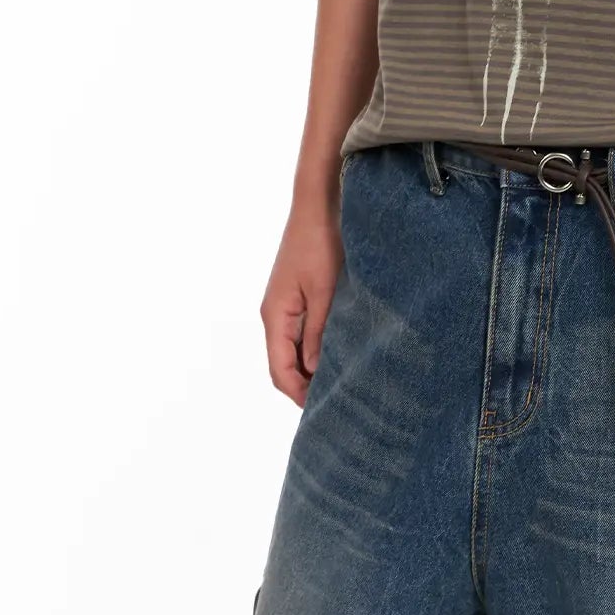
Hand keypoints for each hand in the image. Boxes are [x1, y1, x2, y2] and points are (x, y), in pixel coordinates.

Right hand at [260, 192, 343, 407]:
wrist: (319, 203)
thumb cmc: (321, 243)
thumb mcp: (325, 291)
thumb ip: (319, 332)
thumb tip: (315, 371)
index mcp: (275, 315)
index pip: (279, 370)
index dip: (297, 393)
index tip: (321, 410)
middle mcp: (275, 313)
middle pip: (284, 363)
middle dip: (304, 385)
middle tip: (335, 400)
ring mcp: (285, 304)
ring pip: (293, 348)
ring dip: (311, 366)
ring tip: (340, 380)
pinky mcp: (298, 294)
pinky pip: (302, 331)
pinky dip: (315, 346)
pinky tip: (337, 350)